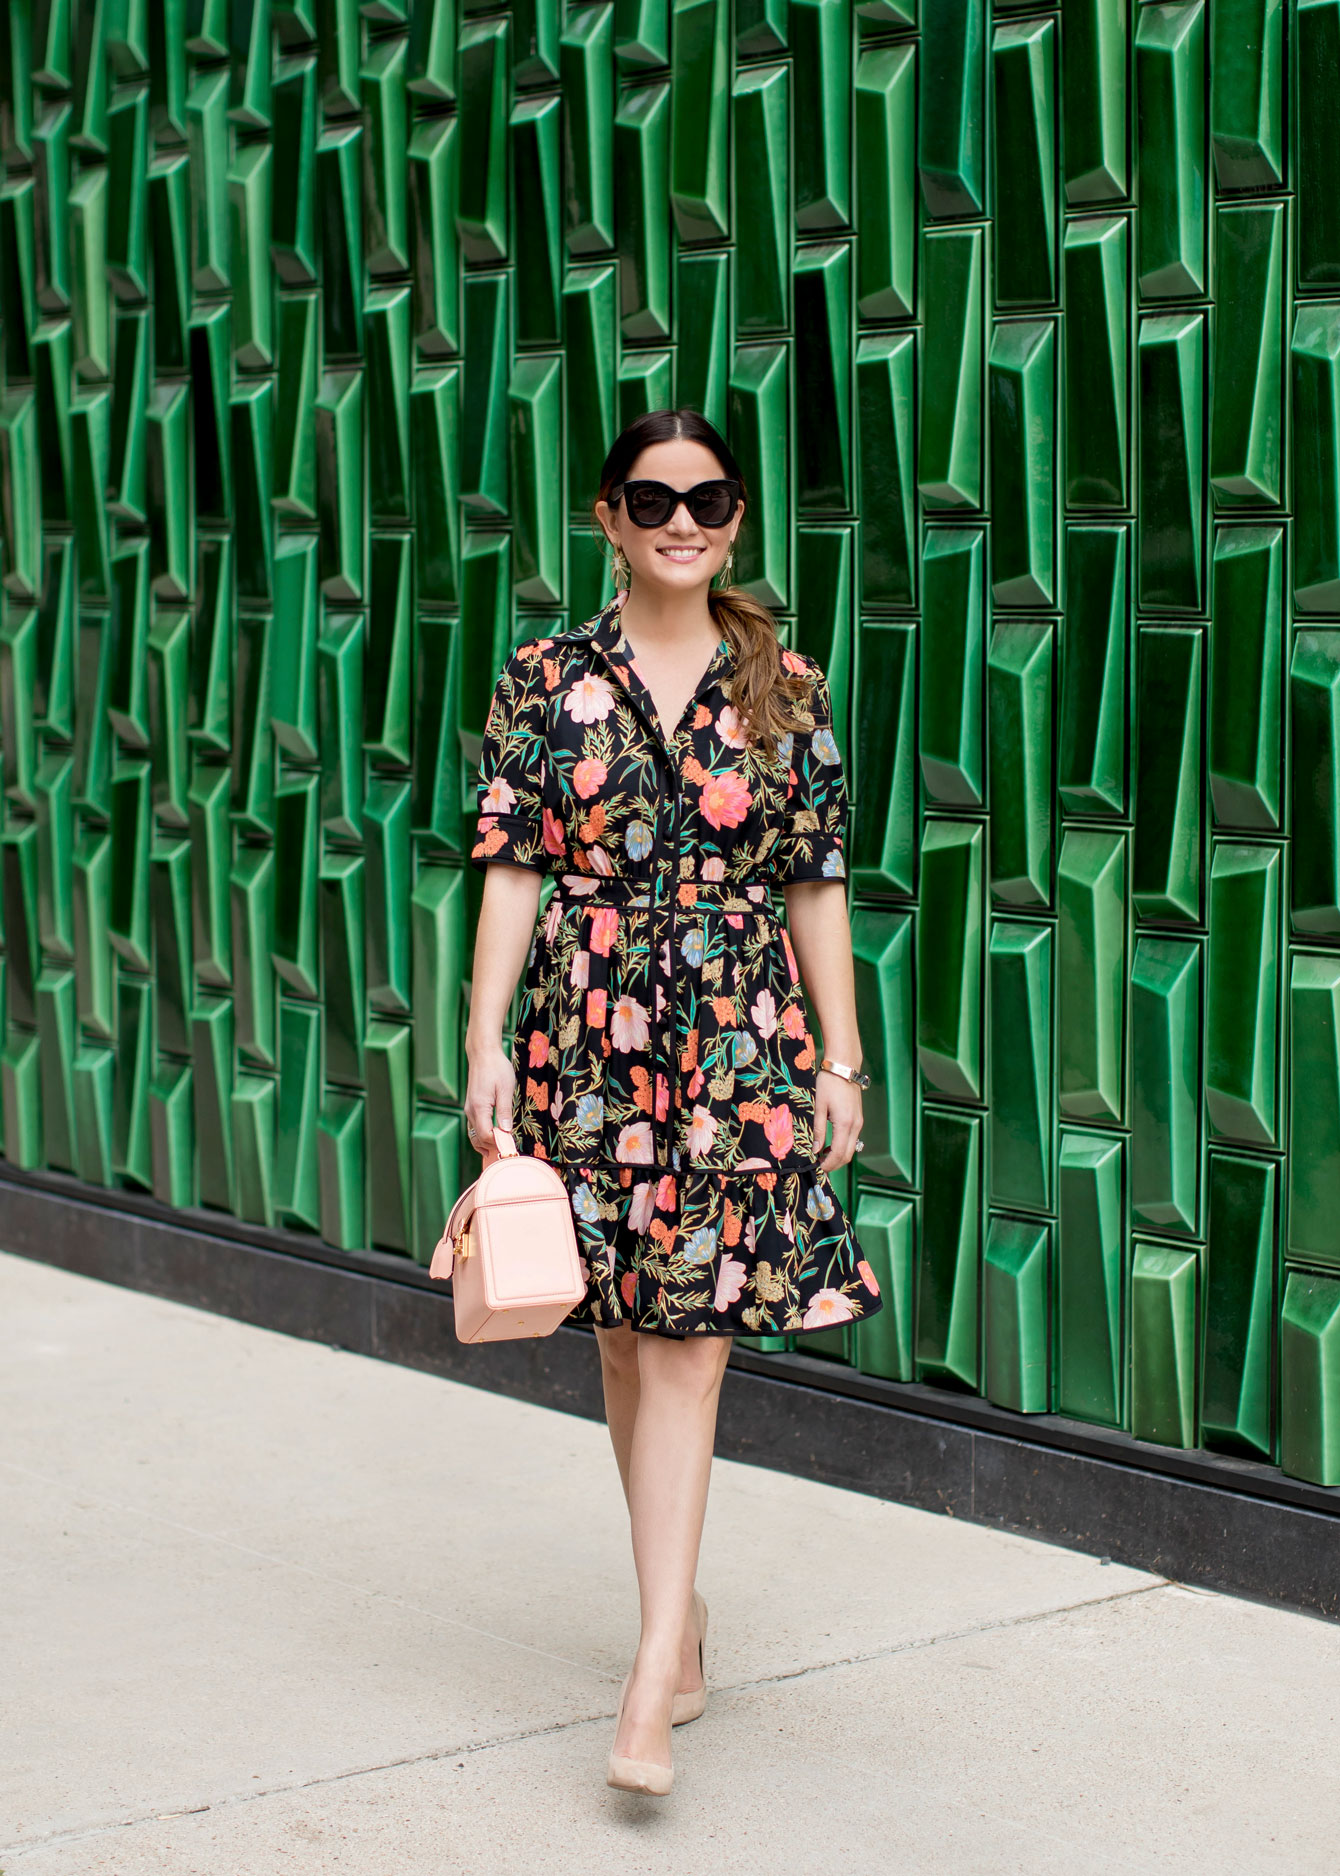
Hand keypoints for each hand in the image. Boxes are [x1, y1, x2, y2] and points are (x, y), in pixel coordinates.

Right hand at [464, 1042, 516, 1158]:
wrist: (483, 1054)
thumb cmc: (496, 1068)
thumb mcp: (505, 1089)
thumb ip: (505, 1110)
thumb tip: (506, 1130)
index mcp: (479, 1107)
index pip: (485, 1135)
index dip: (498, 1143)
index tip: (511, 1146)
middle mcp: (470, 1111)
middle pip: (478, 1138)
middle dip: (492, 1146)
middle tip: (508, 1150)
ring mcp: (469, 1109)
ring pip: (474, 1134)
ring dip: (486, 1143)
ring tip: (501, 1148)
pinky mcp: (471, 1106)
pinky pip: (474, 1126)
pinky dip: (482, 1135)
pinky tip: (493, 1138)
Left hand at [814, 1069, 862, 1172]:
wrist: (843, 1067)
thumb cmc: (828, 1083)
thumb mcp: (819, 1106)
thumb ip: (818, 1130)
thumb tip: (815, 1150)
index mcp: (845, 1123)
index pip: (839, 1153)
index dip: (828, 1164)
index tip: (816, 1168)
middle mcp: (856, 1125)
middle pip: (848, 1155)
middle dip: (834, 1164)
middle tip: (818, 1165)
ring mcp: (859, 1122)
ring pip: (851, 1148)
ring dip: (838, 1156)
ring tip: (820, 1156)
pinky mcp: (858, 1119)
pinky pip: (852, 1139)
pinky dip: (842, 1147)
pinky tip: (829, 1145)